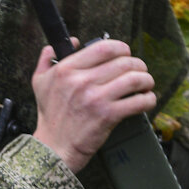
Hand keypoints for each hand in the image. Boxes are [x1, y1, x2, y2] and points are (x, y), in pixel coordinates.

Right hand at [31, 38, 155, 172]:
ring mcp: (95, 98)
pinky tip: (147, 100)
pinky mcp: (107, 116)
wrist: (53, 147)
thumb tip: (72, 40)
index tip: (126, 54)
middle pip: (124, 62)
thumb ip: (49, 58)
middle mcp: (81, 81)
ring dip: (146, 80)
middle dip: (138, 65)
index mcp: (66, 69)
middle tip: (140, 71)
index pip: (104, 47)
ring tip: (146, 84)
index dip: (122, 48)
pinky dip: (148, 99)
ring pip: (134, 79)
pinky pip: (138, 101)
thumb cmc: (50, 116)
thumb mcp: (40, 82)